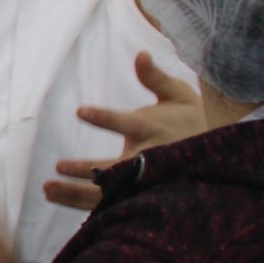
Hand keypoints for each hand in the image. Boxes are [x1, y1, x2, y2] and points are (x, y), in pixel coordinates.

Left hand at [45, 51, 210, 211]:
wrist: (217, 158)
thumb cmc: (190, 121)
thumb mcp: (179, 95)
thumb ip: (156, 78)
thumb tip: (141, 55)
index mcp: (155, 129)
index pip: (128, 123)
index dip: (105, 118)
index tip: (81, 111)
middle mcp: (148, 158)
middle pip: (114, 168)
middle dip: (85, 169)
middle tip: (58, 166)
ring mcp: (144, 181)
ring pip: (109, 193)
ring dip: (75, 193)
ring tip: (47, 189)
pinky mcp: (140, 195)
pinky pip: (112, 206)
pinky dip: (86, 207)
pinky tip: (59, 200)